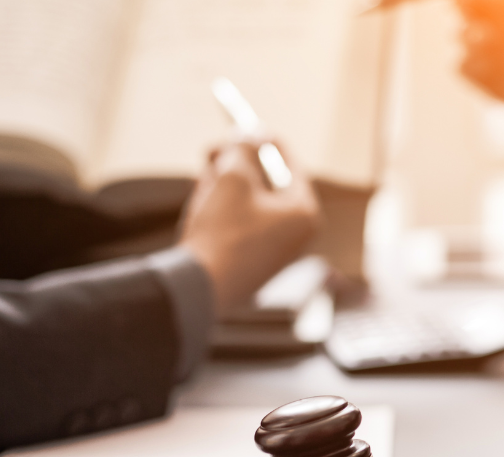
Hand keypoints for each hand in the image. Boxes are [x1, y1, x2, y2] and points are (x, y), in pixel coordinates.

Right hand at [179, 138, 319, 316]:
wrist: (199, 286)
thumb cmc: (223, 231)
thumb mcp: (233, 176)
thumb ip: (242, 149)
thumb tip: (247, 138)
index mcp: (305, 212)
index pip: (288, 163)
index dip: (262, 139)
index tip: (244, 124)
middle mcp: (298, 234)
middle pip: (268, 182)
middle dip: (237, 163)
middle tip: (212, 150)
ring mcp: (276, 252)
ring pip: (251, 202)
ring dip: (225, 184)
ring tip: (203, 176)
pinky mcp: (253, 264)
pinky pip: (242, 224)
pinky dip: (223, 209)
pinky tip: (202, 202)